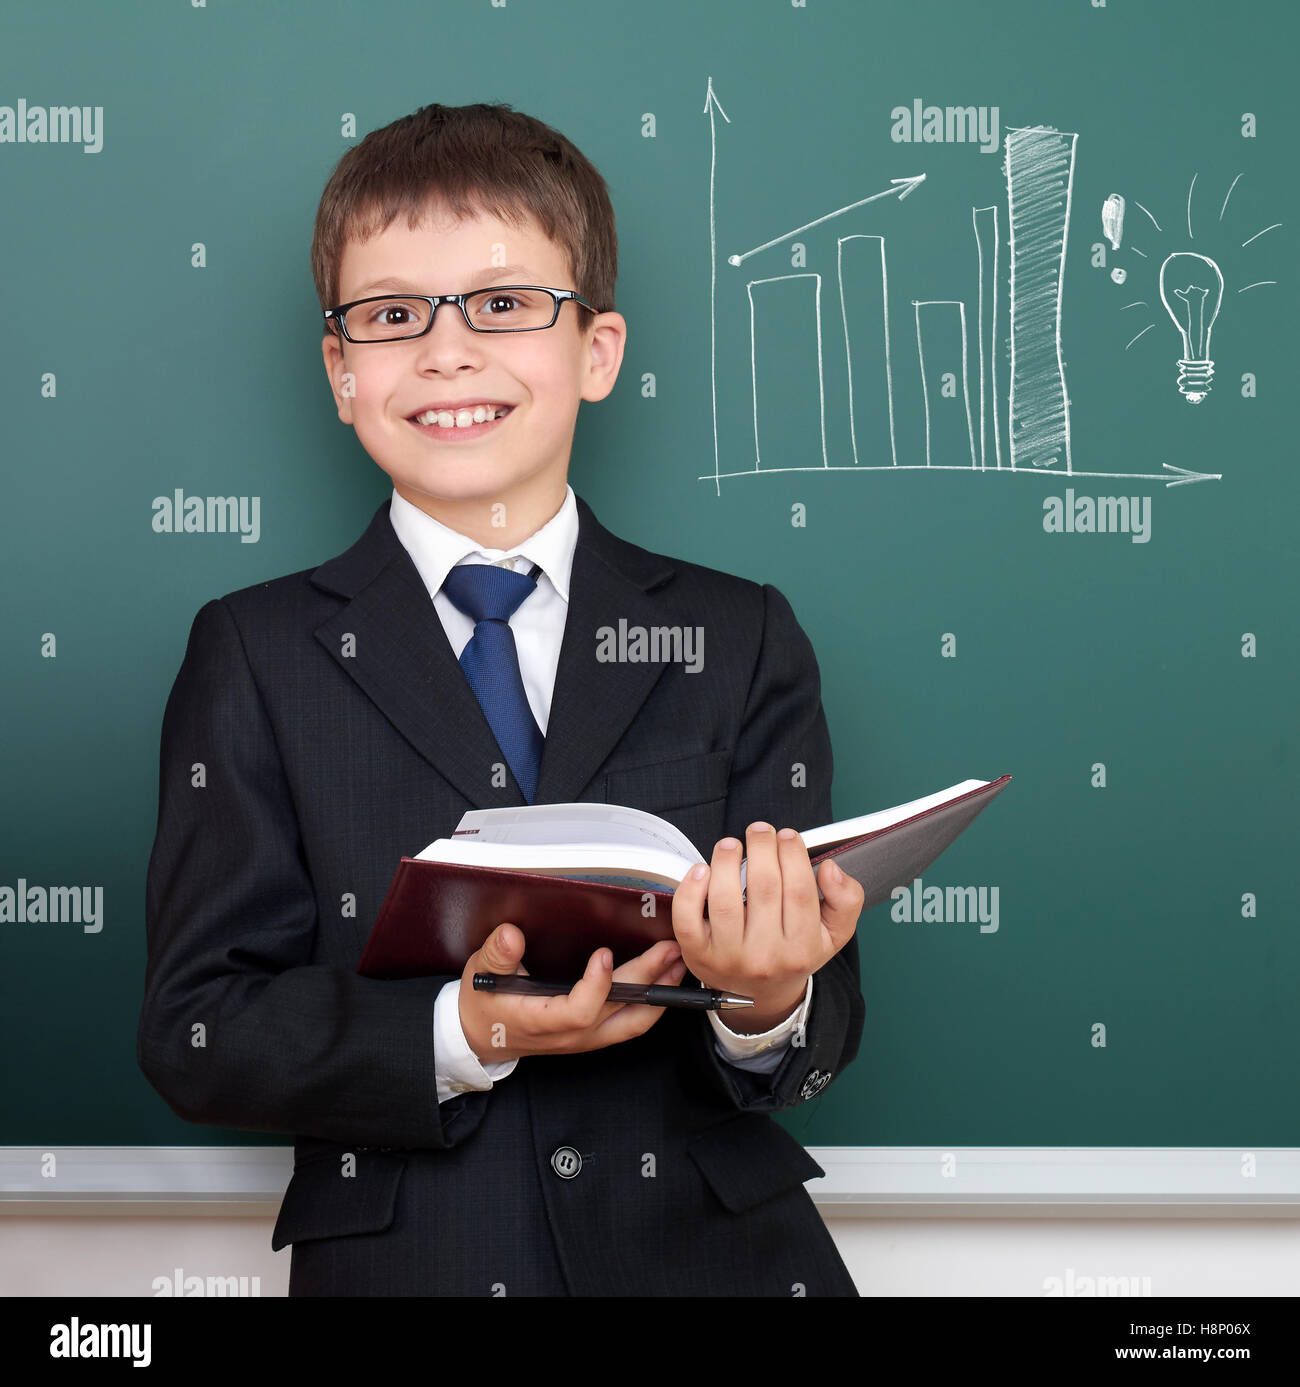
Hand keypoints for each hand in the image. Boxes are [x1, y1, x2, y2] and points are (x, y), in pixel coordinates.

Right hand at [458, 923, 686, 1063]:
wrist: (482, 1038)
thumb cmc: (484, 1005)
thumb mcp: (482, 975)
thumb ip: (497, 956)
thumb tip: (510, 935)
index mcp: (542, 1021)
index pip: (578, 1011)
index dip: (596, 986)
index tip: (604, 954)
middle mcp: (572, 1034)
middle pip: (618, 1011)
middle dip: (647, 979)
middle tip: (668, 948)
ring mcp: (587, 1037)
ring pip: (634, 1023)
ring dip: (659, 993)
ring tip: (678, 962)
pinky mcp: (595, 1034)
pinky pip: (632, 1024)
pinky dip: (652, 1002)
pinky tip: (664, 979)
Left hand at [671, 823, 863, 1031]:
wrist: (760, 996)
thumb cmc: (793, 953)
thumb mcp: (833, 934)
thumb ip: (846, 899)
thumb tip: (830, 868)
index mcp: (801, 949)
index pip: (799, 890)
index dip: (793, 854)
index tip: (787, 835)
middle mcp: (765, 957)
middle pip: (764, 888)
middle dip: (761, 847)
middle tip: (760, 830)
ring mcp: (728, 957)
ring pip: (725, 899)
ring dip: (727, 861)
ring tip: (732, 845)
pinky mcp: (698, 955)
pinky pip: (688, 919)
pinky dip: (691, 889)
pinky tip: (703, 869)